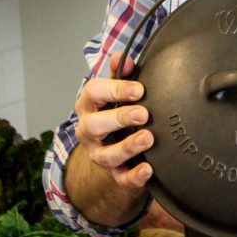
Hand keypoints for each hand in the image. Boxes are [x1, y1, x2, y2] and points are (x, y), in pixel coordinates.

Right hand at [74, 51, 153, 187]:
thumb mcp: (114, 89)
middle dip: (119, 119)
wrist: (108, 141)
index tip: (139, 90)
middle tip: (143, 114)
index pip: (94, 93)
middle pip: (94, 126)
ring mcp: (98, 153)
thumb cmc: (113, 108)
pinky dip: (134, 176)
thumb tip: (124, 58)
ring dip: (128, 147)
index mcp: (88, 105)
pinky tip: (148, 169)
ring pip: (107, 155)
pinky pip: (120, 178)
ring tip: (148, 138)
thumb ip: (120, 73)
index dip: (116, 89)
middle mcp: (88, 130)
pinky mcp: (112, 172)